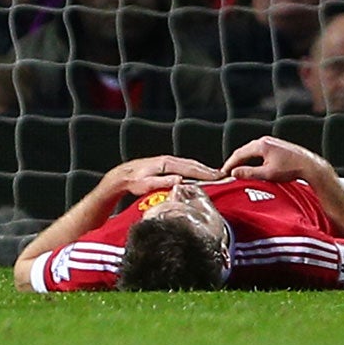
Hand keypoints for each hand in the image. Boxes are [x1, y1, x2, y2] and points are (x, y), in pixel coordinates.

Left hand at [105, 154, 220, 196]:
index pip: (189, 168)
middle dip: (207, 170)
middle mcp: (166, 160)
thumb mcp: (146, 184)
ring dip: (202, 169)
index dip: (204, 173)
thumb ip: (163, 182)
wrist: (121, 177)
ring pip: (188, 164)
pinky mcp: (164, 165)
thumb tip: (180, 180)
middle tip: (222, 176)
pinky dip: (194, 168)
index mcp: (164, 164)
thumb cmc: (132, 181)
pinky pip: (183, 165)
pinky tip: (199, 174)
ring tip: (215, 175)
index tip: (217, 177)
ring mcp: (165, 161)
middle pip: (191, 164)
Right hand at [224, 135, 330, 185]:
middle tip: (229, 172)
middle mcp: (265, 140)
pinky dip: (253, 159)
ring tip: (240, 171)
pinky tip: (254, 167)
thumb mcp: (268, 174)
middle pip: (244, 151)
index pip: (239, 154)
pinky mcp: (277, 146)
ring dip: (245, 160)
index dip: (230, 164)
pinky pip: (260, 152)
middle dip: (236, 162)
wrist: (311, 166)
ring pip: (252, 151)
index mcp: (260, 145)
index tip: (224, 172)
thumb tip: (235, 173)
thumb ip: (249, 173)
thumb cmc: (292, 169)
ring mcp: (272, 142)